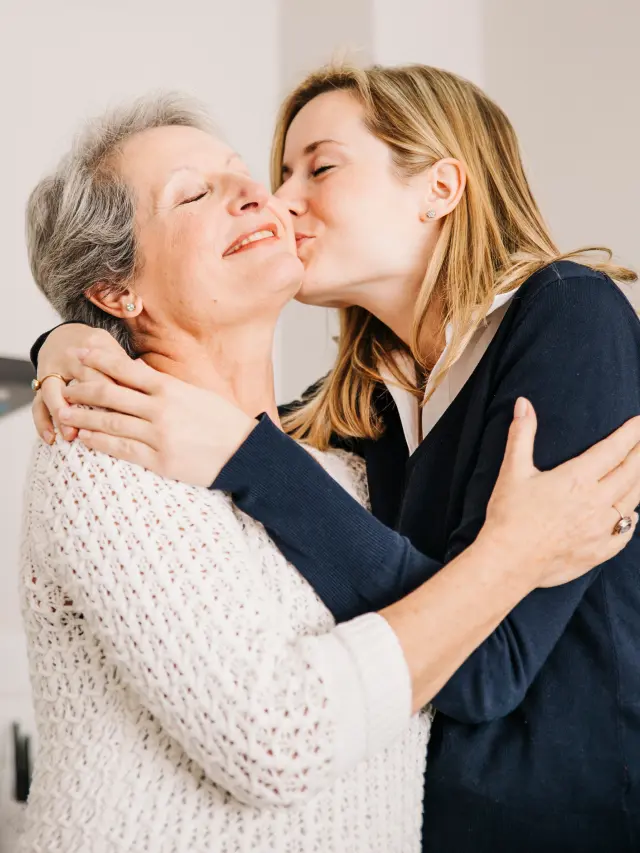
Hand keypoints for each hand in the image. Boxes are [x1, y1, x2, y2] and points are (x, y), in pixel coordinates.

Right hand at [33, 325, 122, 442]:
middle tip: (101, 428)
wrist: (65, 336)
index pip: (108, 371)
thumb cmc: (100, 351)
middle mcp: (71, 357)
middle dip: (89, 405)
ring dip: (60, 415)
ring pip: (52, 393)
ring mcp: (53, 371)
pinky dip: (42, 422)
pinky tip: (51, 438)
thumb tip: (154, 382)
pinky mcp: (41, 384)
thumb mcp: (115, 351)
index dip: (118, 392)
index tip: (131, 414)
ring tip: (69, 436)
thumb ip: (130, 369)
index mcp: (95, 346)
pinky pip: (37, 404)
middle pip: (80, 382)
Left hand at [58, 348, 257, 486]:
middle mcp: (161, 409)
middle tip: (66, 387)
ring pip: (111, 422)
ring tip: (65, 413)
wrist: (244, 453)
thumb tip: (140, 372)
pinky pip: (122, 449)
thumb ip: (167, 385)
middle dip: (84, 389)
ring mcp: (159, 435)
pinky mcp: (160, 460)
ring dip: (84, 416)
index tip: (80, 354)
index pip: (125, 369)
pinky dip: (100, 442)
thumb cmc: (223, 421)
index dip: (98, 360)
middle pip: (111, 394)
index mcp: (170, 388)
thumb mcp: (196, 393)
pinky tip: (85, 438)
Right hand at [480, 398, 639, 587]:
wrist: (510, 561)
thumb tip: (523, 403)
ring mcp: (602, 528)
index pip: (614, 450)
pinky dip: (632, 517)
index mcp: (577, 479)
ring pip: (633, 500)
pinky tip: (631, 511)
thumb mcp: (513, 471)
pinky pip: (627, 531)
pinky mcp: (600, 550)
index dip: (631, 434)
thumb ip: (522, 434)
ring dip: (639, 481)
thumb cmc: (509, 515)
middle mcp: (596, 502)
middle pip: (632, 472)